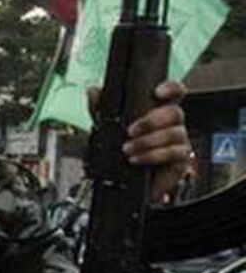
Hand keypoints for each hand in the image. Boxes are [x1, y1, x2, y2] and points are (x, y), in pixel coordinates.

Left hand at [89, 81, 191, 202]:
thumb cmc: (122, 153)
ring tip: (127, 149)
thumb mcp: (107, 130)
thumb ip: (101, 109)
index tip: (157, 93)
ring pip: (174, 133)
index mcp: (158, 112)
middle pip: (175, 113)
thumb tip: (93, 91)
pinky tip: (136, 159)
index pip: (174, 93)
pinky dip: (152, 155)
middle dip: (151, 121)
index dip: (171, 88)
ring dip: (148, 141)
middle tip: (130, 131)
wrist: (125, 184)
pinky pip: (174, 153)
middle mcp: (172, 124)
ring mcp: (178, 141)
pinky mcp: (180, 159)